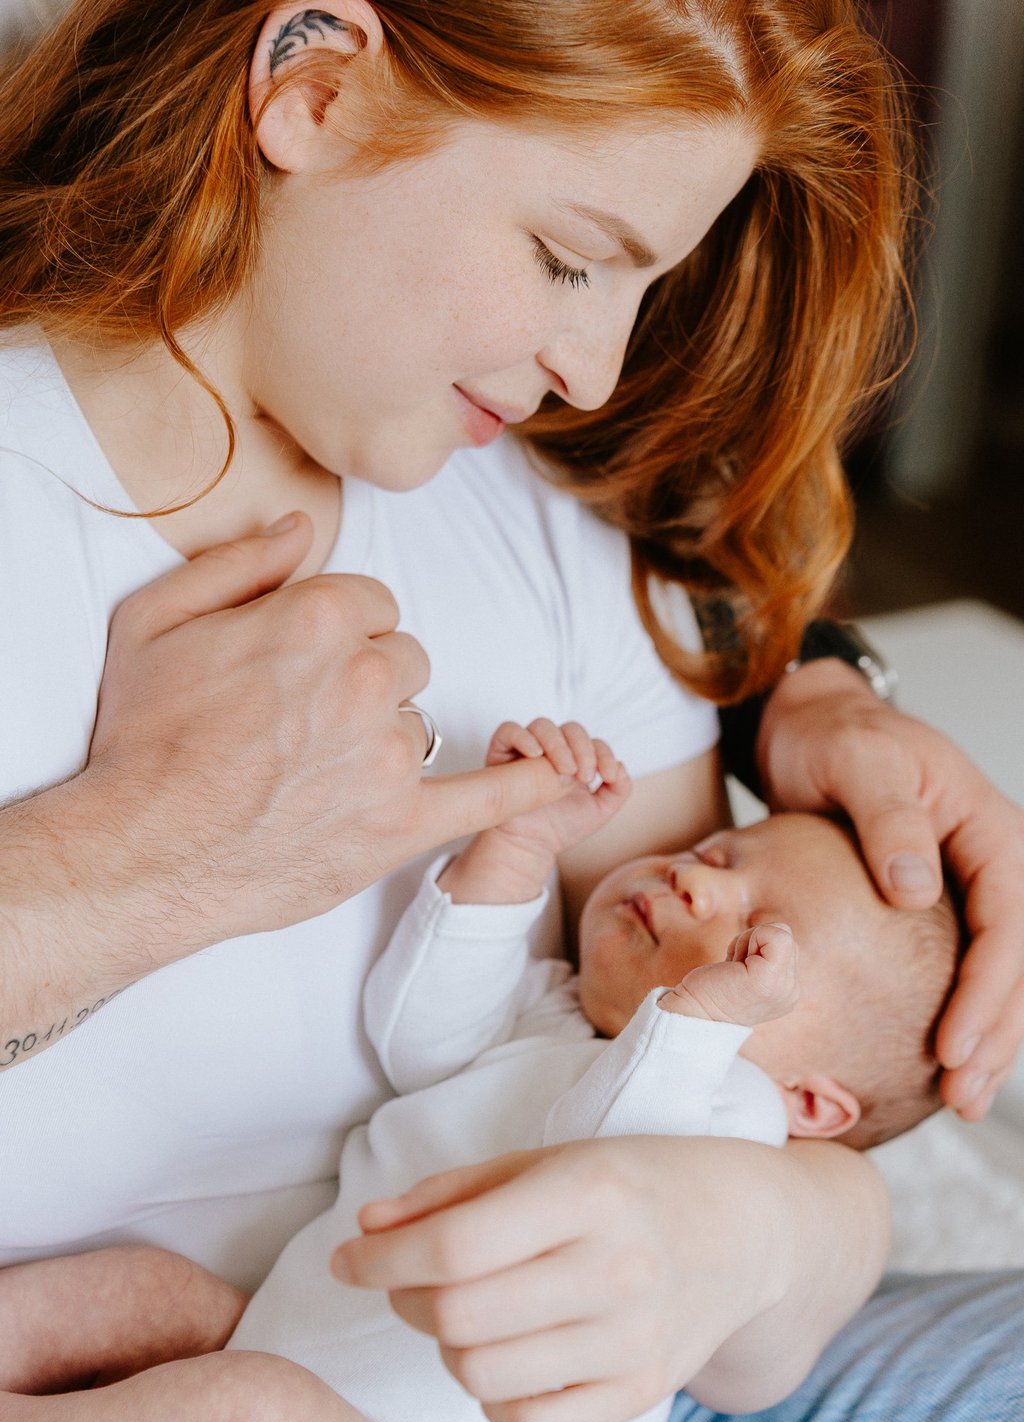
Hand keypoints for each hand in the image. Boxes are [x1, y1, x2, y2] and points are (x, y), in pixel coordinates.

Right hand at [79, 517, 573, 953]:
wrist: (140, 854)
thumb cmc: (140, 739)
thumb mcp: (154, 619)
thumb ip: (237, 563)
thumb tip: (302, 527)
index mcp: (317, 618)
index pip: (373, 604)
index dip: (336, 635)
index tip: (300, 668)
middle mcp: (366, 678)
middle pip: (404, 659)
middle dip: (363, 684)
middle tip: (300, 728)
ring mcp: (391, 755)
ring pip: (421, 725)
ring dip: (384, 743)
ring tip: (314, 779)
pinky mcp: (404, 825)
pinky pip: (495, 796)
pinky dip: (532, 785)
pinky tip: (566, 779)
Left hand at [333, 1138, 795, 1421]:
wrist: (744, 1228)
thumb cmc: (631, 1181)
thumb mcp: (545, 1160)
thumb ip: (452, 1193)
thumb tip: (367, 1228)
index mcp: (588, 1192)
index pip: (455, 1245)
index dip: (382, 1260)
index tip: (349, 1259)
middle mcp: (616, 1269)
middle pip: (460, 1318)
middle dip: (406, 1300)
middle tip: (408, 1280)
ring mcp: (635, 1340)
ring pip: (484, 1377)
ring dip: (448, 1348)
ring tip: (464, 1313)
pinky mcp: (645, 1391)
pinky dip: (494, 1398)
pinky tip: (506, 1355)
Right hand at [439, 721, 629, 904]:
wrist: (531, 846)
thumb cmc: (562, 826)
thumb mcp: (600, 811)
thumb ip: (619, 790)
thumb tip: (620, 766)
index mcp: (576, 758)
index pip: (593, 742)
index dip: (604, 755)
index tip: (608, 776)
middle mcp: (552, 749)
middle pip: (571, 729)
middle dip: (583, 749)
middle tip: (585, 776)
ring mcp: (527, 749)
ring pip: (543, 726)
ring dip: (558, 744)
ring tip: (565, 770)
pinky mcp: (502, 753)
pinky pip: (508, 731)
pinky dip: (522, 737)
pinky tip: (536, 755)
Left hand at [664, 921, 799, 1025]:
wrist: (693, 1013)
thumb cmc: (711, 989)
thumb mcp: (748, 970)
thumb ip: (766, 955)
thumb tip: (777, 931)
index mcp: (787, 991)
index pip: (787, 943)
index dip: (757, 945)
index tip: (738, 969)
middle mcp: (791, 991)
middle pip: (784, 935)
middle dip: (753, 942)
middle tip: (734, 970)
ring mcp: (784, 987)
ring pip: (779, 932)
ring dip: (746, 943)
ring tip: (733, 971)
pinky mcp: (769, 979)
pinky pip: (775, 935)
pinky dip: (748, 939)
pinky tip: (733, 965)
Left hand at [757, 658, 1023, 1117]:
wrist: (815, 730)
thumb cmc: (836, 739)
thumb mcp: (860, 761)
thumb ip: (889, 818)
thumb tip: (914, 888)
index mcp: (992, 831)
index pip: (1009, 924)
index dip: (986, 991)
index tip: (951, 1046)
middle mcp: (997, 865)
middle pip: (1017, 964)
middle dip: (996, 1034)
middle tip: (961, 1096)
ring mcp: (975, 891)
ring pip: (1003, 978)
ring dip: (988, 1040)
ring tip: (962, 1099)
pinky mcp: (945, 911)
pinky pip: (969, 972)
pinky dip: (964, 1019)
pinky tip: (946, 1065)